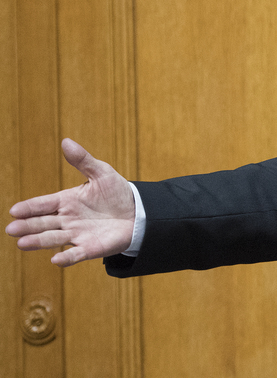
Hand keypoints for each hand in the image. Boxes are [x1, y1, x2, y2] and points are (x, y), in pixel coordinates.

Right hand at [6, 138, 134, 266]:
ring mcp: (77, 234)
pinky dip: (67, 258)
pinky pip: (76, 254)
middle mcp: (67, 219)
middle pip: (43, 223)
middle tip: (11, 229)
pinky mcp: (90, 247)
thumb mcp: (101, 173)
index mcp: (67, 201)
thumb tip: (66, 141)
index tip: (14, 210)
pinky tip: (56, 260)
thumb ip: (83, 160)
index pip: (43, 204)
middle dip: (27, 226)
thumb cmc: (117, 193)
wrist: (139, 212)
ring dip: (39, 242)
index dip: (29, 208)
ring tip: (22, 244)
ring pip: (54, 239)